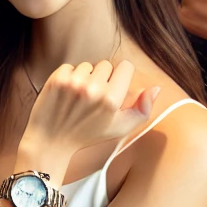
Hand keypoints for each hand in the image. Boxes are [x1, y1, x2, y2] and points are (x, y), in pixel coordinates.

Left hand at [18, 60, 159, 171]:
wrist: (51, 141)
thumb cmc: (87, 135)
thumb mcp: (120, 128)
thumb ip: (143, 110)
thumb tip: (155, 88)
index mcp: (112, 100)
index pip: (125, 66)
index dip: (121, 77)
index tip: (113, 87)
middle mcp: (94, 89)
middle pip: (106, 65)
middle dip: (102, 78)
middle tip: (93, 98)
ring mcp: (73, 83)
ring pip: (88, 65)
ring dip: (85, 78)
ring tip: (79, 98)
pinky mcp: (57, 79)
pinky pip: (70, 66)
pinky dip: (68, 77)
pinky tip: (66, 94)